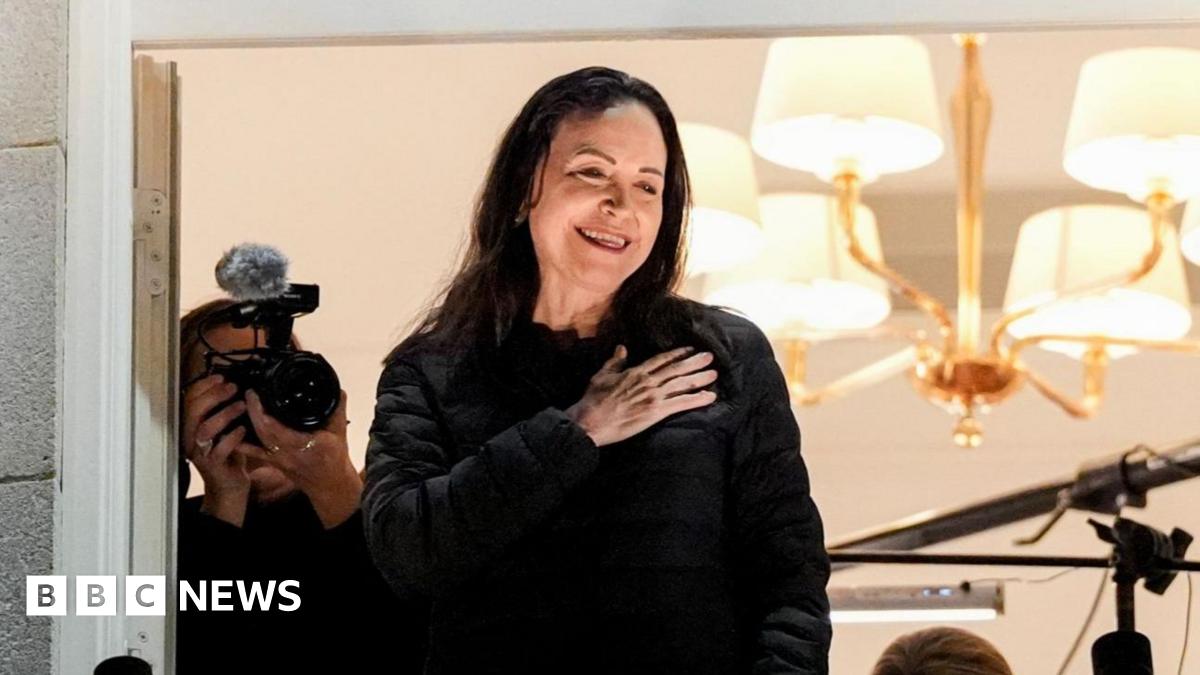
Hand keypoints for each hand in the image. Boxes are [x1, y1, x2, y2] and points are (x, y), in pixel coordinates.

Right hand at [182, 374, 251, 526]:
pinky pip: (220, 448)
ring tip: (241, 405)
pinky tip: (243, 430)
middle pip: (193, 410)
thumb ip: (223, 408)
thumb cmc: (228, 453)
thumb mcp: (224, 427)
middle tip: (232, 387)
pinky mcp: (212, 465)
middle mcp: (190, 438)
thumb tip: (232, 383)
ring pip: (205, 428)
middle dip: (213, 395)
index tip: (221, 377)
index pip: (187, 399)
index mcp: (190, 425)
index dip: (203, 386)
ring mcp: (199, 452)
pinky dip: (233, 436)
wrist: (229, 484)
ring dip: (225, 413)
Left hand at [239, 389, 361, 527]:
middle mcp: (288, 453)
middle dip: (253, 411)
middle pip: (263, 432)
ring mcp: (279, 459)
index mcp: (305, 445)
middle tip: (249, 393)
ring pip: (257, 441)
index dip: (263, 411)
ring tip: (242, 404)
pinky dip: (242, 442)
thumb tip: (337, 389)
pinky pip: (255, 452)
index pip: (277, 428)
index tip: (258, 393)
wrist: (329, 485)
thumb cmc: (334, 459)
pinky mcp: (273, 462)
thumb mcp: (340, 432)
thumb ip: (338, 410)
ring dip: (248, 422)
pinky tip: (231, 432)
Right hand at [565, 344, 717, 446]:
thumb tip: (621, 347)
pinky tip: (710, 397)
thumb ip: (614, 362)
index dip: (677, 354)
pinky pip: (681, 403)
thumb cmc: (593, 400)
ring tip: (714, 373)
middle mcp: (648, 381)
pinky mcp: (656, 411)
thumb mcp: (601, 375)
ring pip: (682, 384)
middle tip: (710, 356)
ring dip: (700, 377)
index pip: (661, 360)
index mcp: (635, 372)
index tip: (690, 349)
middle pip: (676, 369)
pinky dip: (697, 399)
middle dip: (694, 362)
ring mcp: (653, 396)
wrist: (591, 420)